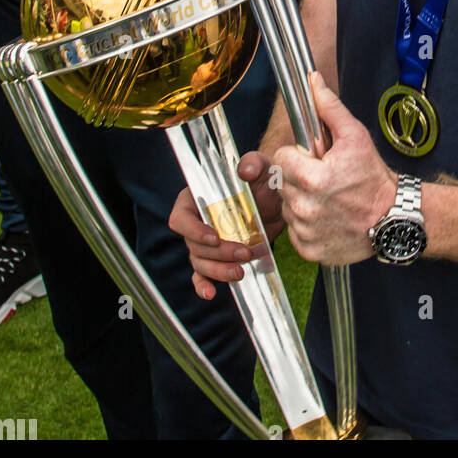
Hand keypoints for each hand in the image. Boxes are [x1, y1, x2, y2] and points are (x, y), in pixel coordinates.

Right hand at [168, 151, 284, 301]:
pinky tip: (210, 294)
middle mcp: (197, 222)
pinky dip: (203, 285)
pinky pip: (202, 274)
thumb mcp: (262, 168)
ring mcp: (206, 242)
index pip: (181, 217)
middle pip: (194, 245)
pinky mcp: (217, 257)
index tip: (215, 238)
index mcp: (198, 198)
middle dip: (218, 253)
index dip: (193, 230)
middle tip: (244, 253)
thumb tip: (246, 169)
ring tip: (241, 271)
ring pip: (200, 262)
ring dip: (218, 270)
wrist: (276, 200)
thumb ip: (254, 163)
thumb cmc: (263, 179)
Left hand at [272, 73, 396, 263]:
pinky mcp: (309, 251)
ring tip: (327, 198)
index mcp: (312, 178)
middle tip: (323, 178)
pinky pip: (295, 232)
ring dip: (301, 201)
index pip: (281, 159)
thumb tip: (313, 81)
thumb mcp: (355, 136)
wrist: (393, 218)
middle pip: (281, 183)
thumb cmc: (374, 178)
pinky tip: (327, 217)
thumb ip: (329, 108)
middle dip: (298, 177)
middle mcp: (305, 208)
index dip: (297, 155)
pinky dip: (306, 226)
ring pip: (286, 207)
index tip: (314, 160)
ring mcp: (306, 232)